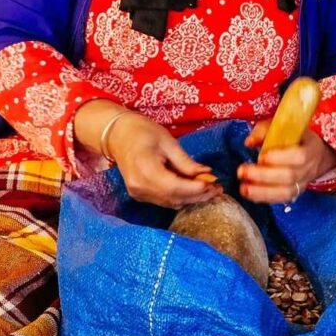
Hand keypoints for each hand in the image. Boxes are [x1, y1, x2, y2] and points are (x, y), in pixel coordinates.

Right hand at [74, 99, 220, 208]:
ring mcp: (138, 193)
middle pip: (175, 199)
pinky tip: (193, 189)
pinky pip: (164, 201)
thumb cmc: (143, 131)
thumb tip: (207, 174)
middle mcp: (139, 187)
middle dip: (198, 195)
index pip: (175, 188)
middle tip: (218, 189)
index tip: (215, 184)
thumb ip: (186, 162)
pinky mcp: (139, 195)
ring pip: (171, 203)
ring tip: (209, 188)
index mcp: (145, 170)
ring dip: (191, 198)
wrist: (117, 135)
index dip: (197, 189)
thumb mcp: (168, 141)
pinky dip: (181, 197)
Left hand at [238, 119, 335, 203]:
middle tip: (242, 171)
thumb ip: (264, 131)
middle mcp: (309, 168)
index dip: (280, 158)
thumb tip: (249, 142)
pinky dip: (264, 198)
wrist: (313, 153)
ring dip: (262, 191)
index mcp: (310, 148)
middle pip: (289, 176)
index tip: (261, 157)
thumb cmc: (294, 137)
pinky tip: (249, 194)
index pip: (299, 156)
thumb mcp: (283, 126)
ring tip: (243, 188)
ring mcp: (302, 183)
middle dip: (263, 175)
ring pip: (285, 192)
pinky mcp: (294, 193)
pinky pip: (280, 199)